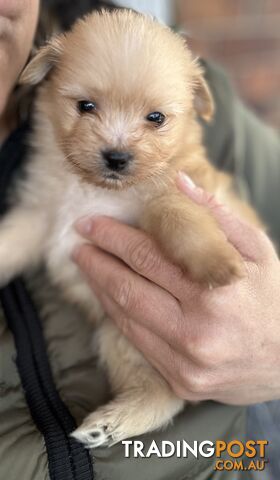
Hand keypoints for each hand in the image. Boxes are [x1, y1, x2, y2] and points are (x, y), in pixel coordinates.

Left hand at [72, 174, 279, 404]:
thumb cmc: (274, 300)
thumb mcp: (257, 251)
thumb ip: (217, 217)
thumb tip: (179, 184)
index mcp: (217, 291)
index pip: (149, 257)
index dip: (114, 238)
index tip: (91, 225)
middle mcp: (197, 330)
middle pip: (128, 288)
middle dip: (97, 262)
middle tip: (79, 243)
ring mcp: (187, 362)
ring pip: (126, 318)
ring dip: (100, 289)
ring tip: (87, 267)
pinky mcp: (181, 382)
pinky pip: (138, 344)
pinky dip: (118, 318)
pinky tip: (109, 299)